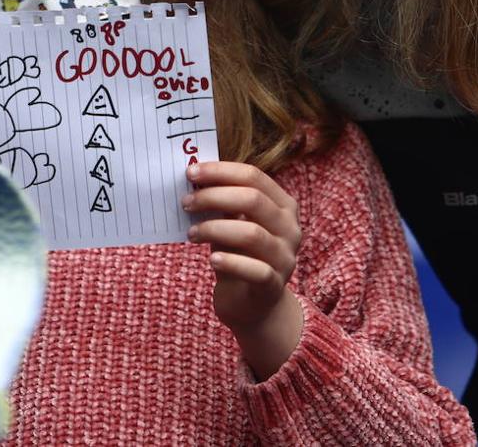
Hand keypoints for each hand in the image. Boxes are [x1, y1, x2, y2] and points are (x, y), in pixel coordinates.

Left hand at [184, 160, 303, 378]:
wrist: (252, 305)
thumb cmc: (239, 255)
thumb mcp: (232, 224)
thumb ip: (223, 204)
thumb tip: (194, 180)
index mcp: (283, 205)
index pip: (254, 176)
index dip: (220, 172)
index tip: (190, 172)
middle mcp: (290, 228)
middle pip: (253, 200)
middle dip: (213, 197)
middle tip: (186, 202)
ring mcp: (285, 258)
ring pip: (252, 233)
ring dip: (214, 229)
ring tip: (191, 233)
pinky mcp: (274, 286)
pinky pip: (255, 270)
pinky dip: (230, 262)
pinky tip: (212, 260)